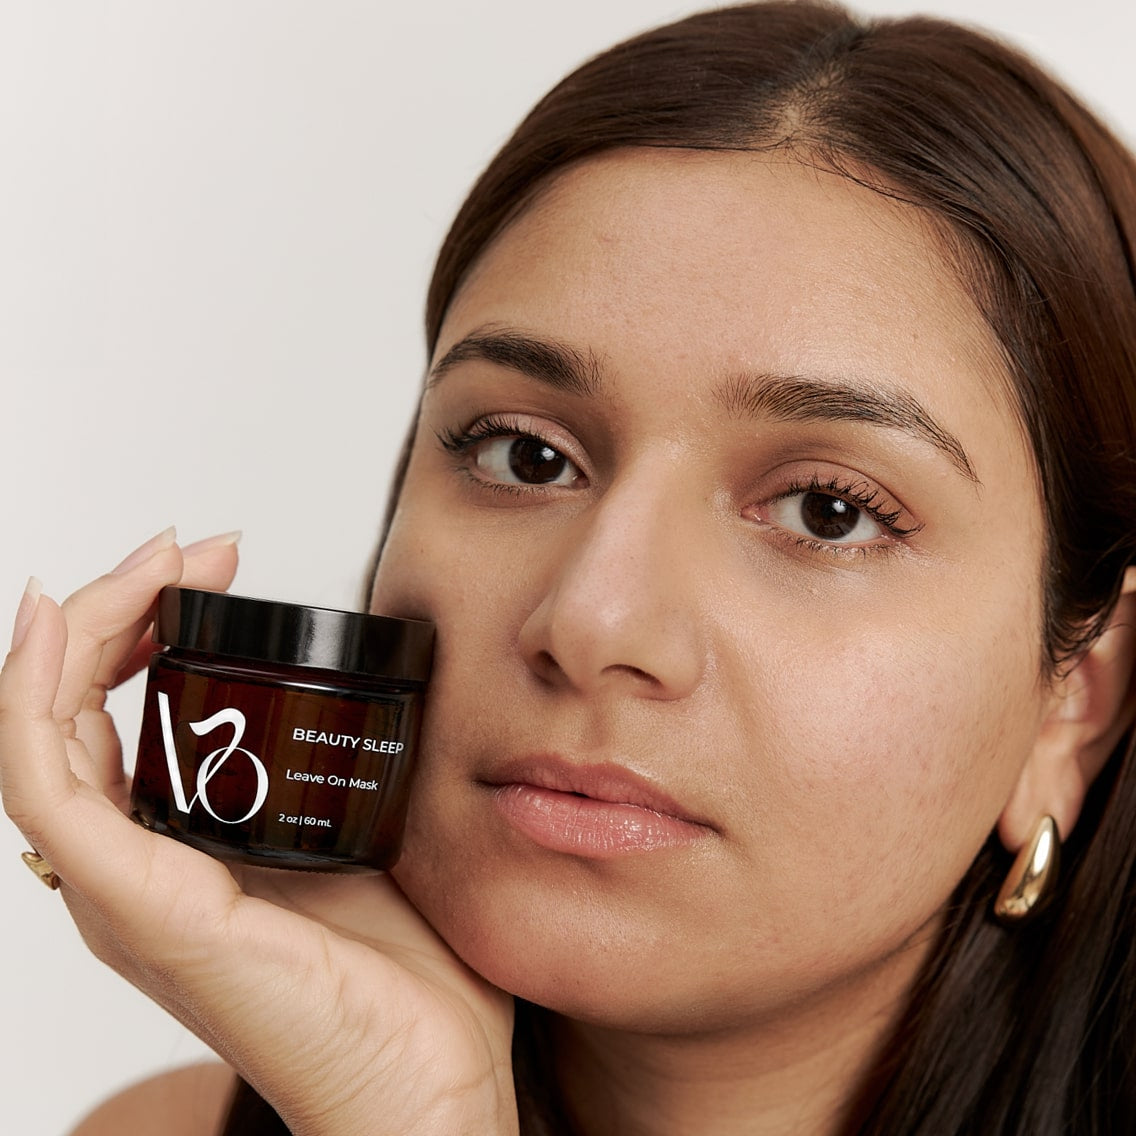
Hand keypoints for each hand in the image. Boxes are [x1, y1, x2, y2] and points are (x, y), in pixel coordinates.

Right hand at [0, 531, 516, 1135]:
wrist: (429, 1080)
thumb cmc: (405, 974)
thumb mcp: (361, 838)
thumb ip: (334, 775)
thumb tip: (359, 690)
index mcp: (177, 855)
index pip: (114, 720)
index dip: (142, 627)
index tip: (213, 565)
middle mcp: (133, 871)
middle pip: (71, 714)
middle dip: (115, 610)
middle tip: (186, 549)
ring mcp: (125, 893)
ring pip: (46, 738)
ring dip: (80, 633)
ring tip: (150, 564)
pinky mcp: (142, 909)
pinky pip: (49, 794)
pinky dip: (34, 704)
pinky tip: (54, 631)